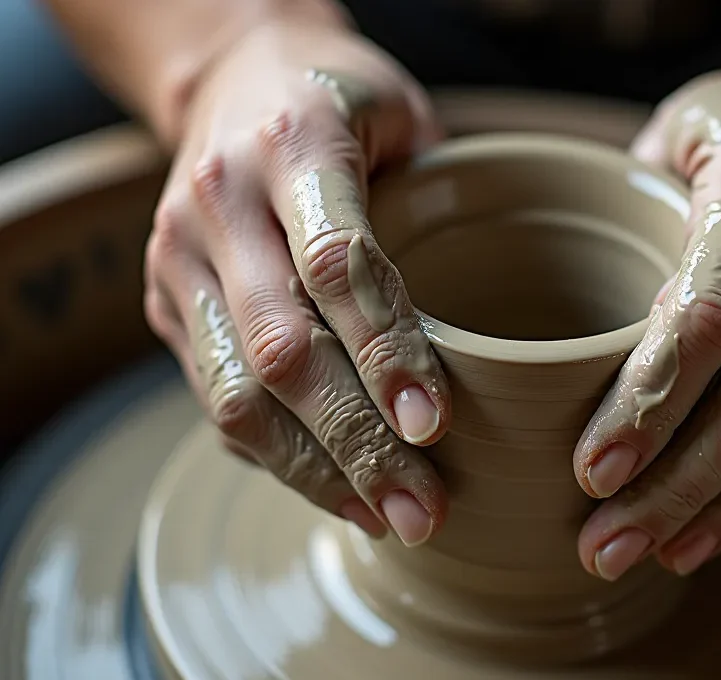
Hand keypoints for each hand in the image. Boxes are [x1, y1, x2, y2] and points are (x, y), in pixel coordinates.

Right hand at [143, 20, 449, 546]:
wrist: (231, 75)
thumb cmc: (342, 100)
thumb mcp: (402, 116)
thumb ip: (437, 207)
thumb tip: (493, 338)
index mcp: (291, 143)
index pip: (337, 264)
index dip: (387, 351)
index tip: (436, 428)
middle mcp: (221, 203)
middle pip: (282, 348)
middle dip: (357, 443)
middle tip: (424, 509)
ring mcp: (181, 258)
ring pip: (235, 392)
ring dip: (315, 471)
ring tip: (387, 518)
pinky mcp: (169, 303)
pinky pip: (216, 399)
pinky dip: (278, 457)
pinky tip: (338, 489)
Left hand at [573, 71, 720, 580]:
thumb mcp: (660, 149)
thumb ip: (618, 233)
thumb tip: (543, 343)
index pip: (708, 312)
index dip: (651, 400)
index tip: (591, 470)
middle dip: (673, 482)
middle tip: (599, 543)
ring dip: (712, 505)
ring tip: (637, 553)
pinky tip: (698, 535)